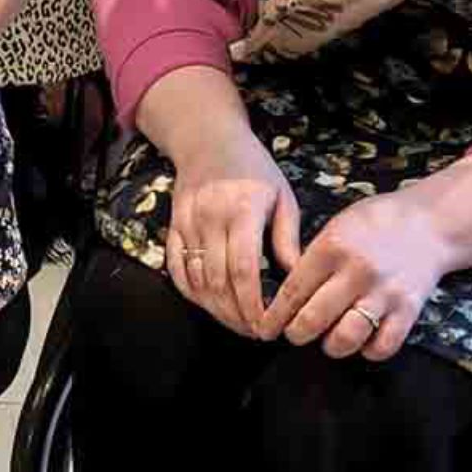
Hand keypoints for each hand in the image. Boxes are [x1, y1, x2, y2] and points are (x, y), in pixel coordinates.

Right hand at [163, 129, 299, 337]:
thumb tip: (298, 279)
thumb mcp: (282, 196)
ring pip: (196, 279)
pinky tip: (209, 304)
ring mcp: (187, 222)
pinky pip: (176, 267)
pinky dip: (191, 291)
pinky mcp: (173, 226)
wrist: (208, 139)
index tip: (266, 326)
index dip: (253, 303)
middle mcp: (210, 217)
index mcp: (243, 209)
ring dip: (215, 308)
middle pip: (218, 280)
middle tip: (255, 333)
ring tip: (237, 324)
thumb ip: (288, 238)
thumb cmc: (253, 168)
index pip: (243, 268)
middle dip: (237, 314)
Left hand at [264, 187, 456, 359]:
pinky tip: (362, 341)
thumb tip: (285, 295)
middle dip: (296, 334)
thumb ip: (312, 259)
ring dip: (330, 346)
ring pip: (346, 338)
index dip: (274, 316)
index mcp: (332, 248)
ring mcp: (384, 293)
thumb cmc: (376, 223)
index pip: (293, 292)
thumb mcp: (336, 227)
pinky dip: (368, 350)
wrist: (429, 223)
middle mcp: (357, 272)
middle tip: (294, 334)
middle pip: (313, 319)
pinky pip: (382, 346)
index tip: (264, 328)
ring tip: (327, 340)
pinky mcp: (408, 310)